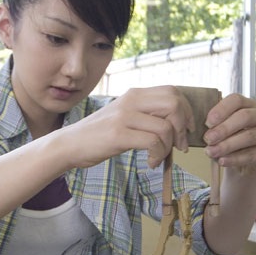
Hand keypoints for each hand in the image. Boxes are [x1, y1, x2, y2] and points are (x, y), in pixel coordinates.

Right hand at [65, 86, 195, 168]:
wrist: (69, 144)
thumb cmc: (98, 134)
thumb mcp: (123, 116)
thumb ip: (145, 113)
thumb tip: (176, 123)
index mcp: (134, 94)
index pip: (172, 92)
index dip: (186, 110)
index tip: (186, 129)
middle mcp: (131, 100)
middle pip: (174, 104)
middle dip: (183, 127)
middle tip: (179, 145)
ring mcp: (124, 116)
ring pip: (166, 127)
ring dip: (168, 147)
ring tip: (159, 157)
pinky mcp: (118, 134)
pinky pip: (153, 142)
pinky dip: (158, 155)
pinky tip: (150, 162)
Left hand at [203, 94, 255, 172]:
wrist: (242, 163)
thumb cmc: (229, 140)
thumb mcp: (221, 129)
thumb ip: (215, 125)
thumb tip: (204, 127)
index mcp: (248, 104)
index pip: (236, 100)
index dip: (221, 109)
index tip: (207, 123)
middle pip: (245, 116)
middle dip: (224, 128)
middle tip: (208, 139)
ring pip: (249, 136)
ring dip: (227, 145)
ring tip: (211, 152)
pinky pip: (253, 154)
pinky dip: (235, 158)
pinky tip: (222, 161)